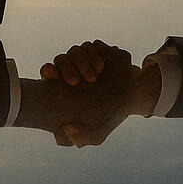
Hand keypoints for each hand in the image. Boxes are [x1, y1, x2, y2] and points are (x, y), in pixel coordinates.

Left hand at [21, 40, 161, 146]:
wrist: (133, 100)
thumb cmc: (109, 115)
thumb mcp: (96, 133)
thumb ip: (80, 138)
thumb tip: (65, 130)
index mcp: (65, 85)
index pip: (49, 72)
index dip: (48, 71)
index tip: (52, 78)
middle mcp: (74, 69)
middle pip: (61, 59)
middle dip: (66, 68)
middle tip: (76, 82)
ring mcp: (88, 59)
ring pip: (75, 50)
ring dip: (82, 61)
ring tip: (94, 76)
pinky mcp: (102, 52)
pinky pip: (92, 45)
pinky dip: (94, 53)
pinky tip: (102, 66)